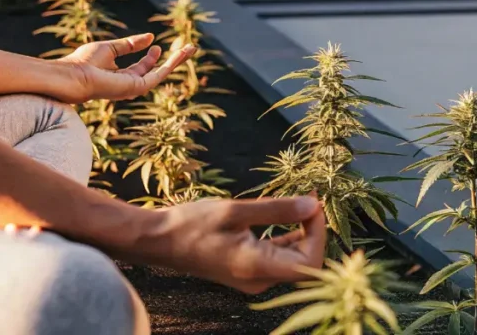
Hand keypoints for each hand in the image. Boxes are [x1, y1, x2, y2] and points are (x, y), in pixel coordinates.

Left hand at [55, 33, 194, 103]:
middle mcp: (129, 84)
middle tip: (187, 49)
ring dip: (177, 61)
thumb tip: (150, 37)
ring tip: (191, 48)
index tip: (154, 43)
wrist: (73, 76)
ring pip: (162, 73)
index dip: (151, 56)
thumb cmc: (83, 63)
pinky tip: (179, 53)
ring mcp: (134, 87)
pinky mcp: (138, 87)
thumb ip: (129, 44)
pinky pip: (159, 74)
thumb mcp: (110, 48)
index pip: (142, 67)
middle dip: (172, 60)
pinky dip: (171, 63)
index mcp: (120, 77)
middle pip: (156, 72)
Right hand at [129, 196, 326, 293]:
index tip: (312, 204)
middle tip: (310, 197)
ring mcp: (254, 277)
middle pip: (305, 261)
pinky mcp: (249, 269)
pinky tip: (286, 214)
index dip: (318, 233)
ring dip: (302, 231)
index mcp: (257, 268)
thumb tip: (313, 205)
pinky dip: (288, 236)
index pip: (309, 262)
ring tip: (302, 201)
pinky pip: (279, 256)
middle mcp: (259, 280)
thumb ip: (277, 210)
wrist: (159, 240)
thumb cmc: (191, 225)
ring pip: (294, 259)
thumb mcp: (235, 211)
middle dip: (313, 229)